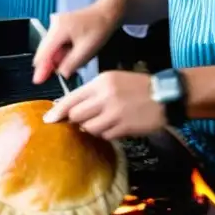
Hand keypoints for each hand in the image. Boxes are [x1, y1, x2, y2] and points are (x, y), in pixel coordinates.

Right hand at [32, 0, 122, 82]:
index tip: (38, 80)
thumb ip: (71, 64)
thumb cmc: (99, 28)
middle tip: (56, 76)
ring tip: (74, 62)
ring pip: (52, 47)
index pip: (44, 53)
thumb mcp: (86, 51)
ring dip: (58, 58)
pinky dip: (62, 51)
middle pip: (45, 50)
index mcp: (58, 30)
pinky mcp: (61, 25)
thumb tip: (61, 74)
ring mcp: (57, 24)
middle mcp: (54, 25)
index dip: (41, 68)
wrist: (107, 13)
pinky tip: (73, 55)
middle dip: (50, 64)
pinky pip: (57, 42)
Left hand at [43, 70, 165, 139]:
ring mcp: (114, 113)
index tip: (49, 119)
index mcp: (101, 81)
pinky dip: (105, 134)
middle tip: (82, 120)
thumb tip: (72, 107)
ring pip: (88, 128)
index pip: (72, 98)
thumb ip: (93, 92)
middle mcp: (105, 96)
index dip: (58, 110)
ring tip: (104, 122)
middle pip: (76, 115)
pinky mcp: (123, 127)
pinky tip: (115, 126)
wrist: (166, 95)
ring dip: (91, 128)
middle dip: (76, 120)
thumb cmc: (139, 86)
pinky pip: (104, 135)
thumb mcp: (114, 80)